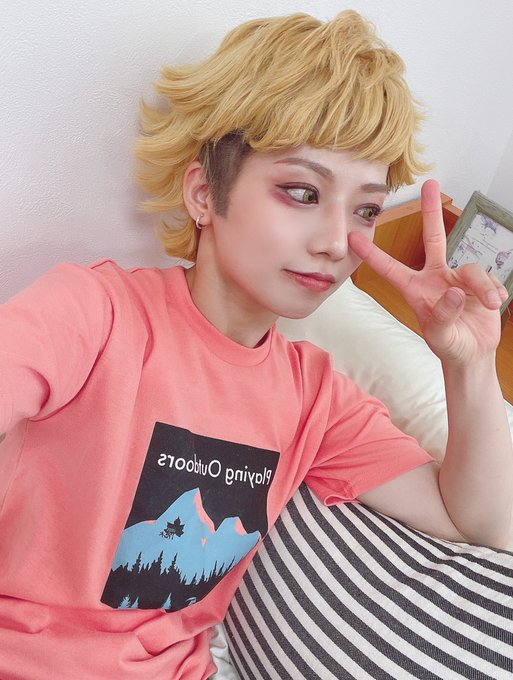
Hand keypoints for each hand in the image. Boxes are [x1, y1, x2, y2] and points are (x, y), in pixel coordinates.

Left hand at [348, 179, 508, 364]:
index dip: (373, 254)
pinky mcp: (480, 283)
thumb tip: (455, 291)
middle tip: (430, 183)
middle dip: (431, 210)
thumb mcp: (440, 335)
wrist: (473, 354)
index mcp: (416, 289)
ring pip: (473, 269)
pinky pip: (490, 278)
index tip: (354, 237)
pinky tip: (494, 304)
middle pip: (434, 237)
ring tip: (489, 305)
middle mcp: (436, 277)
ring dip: (483, 287)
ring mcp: (459, 278)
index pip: (390, 268)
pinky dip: (494, 291)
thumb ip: (443, 315)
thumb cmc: (448, 345)